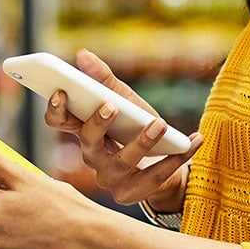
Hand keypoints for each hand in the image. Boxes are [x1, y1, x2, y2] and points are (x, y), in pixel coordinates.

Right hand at [43, 50, 201, 209]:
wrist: (165, 163)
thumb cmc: (138, 129)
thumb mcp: (126, 101)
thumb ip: (105, 80)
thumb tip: (83, 54)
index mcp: (84, 131)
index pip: (59, 122)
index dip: (56, 109)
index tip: (61, 92)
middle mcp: (92, 156)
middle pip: (87, 141)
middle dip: (97, 124)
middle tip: (111, 105)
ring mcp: (110, 178)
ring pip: (121, 162)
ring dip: (142, 142)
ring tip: (160, 123)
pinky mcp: (131, 193)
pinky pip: (154, 177)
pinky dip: (177, 158)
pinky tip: (194, 140)